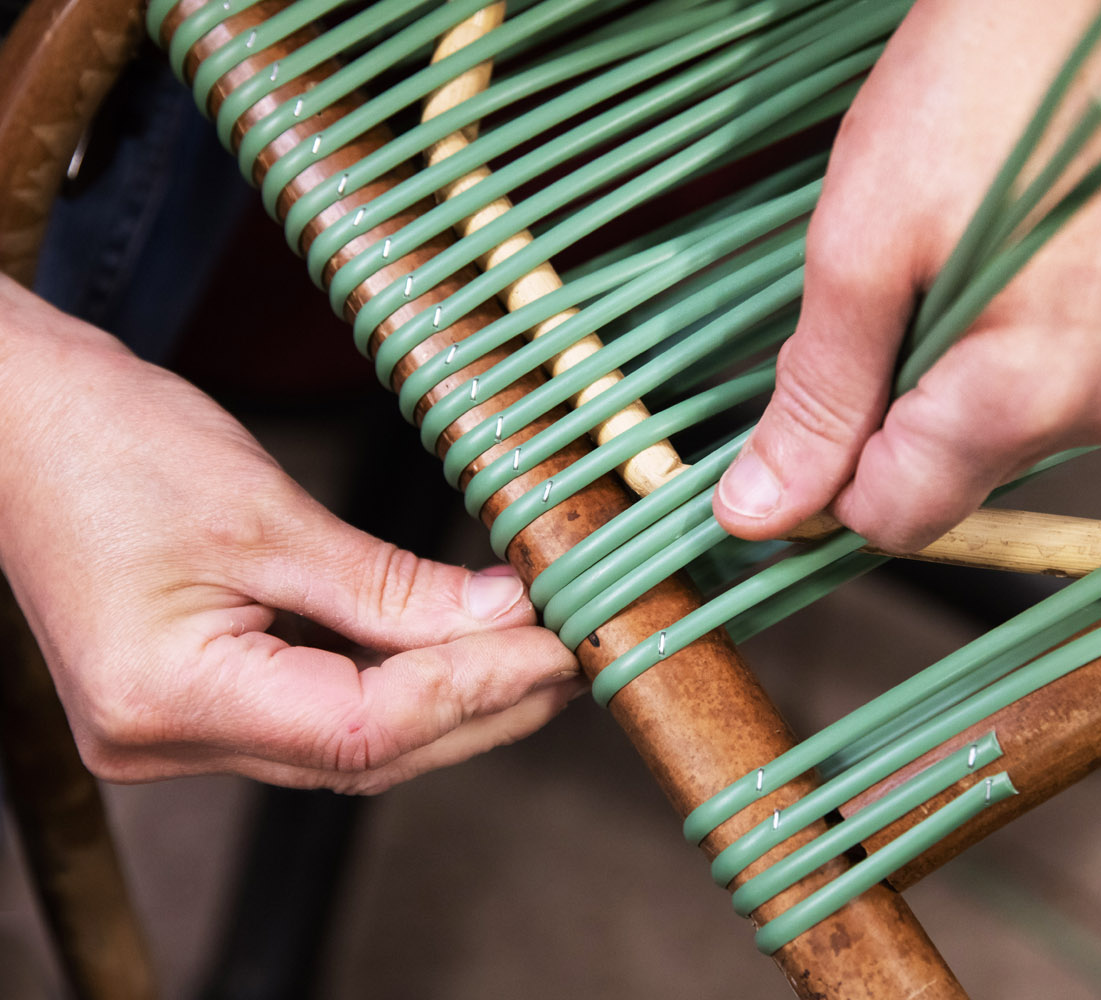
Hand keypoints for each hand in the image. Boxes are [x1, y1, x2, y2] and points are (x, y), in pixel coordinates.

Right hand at [0, 277, 580, 793]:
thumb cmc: (109, 442)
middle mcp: (160, 742)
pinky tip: (457, 660)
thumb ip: (390, 584)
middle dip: (480, 710)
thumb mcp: (267, 512)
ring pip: (347, 748)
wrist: (15, 421)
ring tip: (535, 660)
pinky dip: (394, 691)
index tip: (559, 646)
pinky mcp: (189, 708)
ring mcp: (170, 735)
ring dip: (447, 708)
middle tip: (571, 658)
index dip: (476, 689)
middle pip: (363, 755)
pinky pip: (314, 720)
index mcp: (166, 697)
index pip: (364, 726)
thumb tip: (505, 615)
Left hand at [714, 0, 1100, 551]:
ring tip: (974, 262)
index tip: (825, 379)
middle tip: (901, 290)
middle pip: (957, 476)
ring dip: (969, 377)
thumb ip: (815, 400)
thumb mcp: (855, 251)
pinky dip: (1038, 349)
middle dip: (904, 408)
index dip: (836, 466)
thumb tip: (756, 519)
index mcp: (1027, 396)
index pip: (896, 519)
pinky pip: (1082, 387)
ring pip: (1015, 434)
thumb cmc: (960, 99)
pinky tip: (1035, 265)